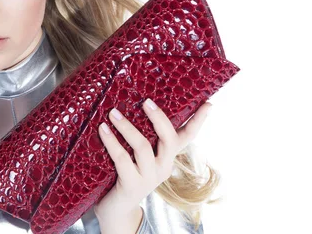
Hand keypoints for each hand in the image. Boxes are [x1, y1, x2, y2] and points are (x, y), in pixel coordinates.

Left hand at [93, 99, 210, 232]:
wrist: (116, 209)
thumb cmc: (125, 173)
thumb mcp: (138, 155)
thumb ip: (141, 135)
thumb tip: (128, 104)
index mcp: (168, 157)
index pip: (188, 137)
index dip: (198, 121)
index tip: (208, 104)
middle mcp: (163, 167)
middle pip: (170, 140)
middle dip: (159, 119)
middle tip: (146, 101)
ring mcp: (149, 178)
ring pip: (143, 147)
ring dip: (127, 127)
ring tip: (113, 113)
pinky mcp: (132, 185)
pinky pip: (122, 159)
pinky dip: (111, 142)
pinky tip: (103, 129)